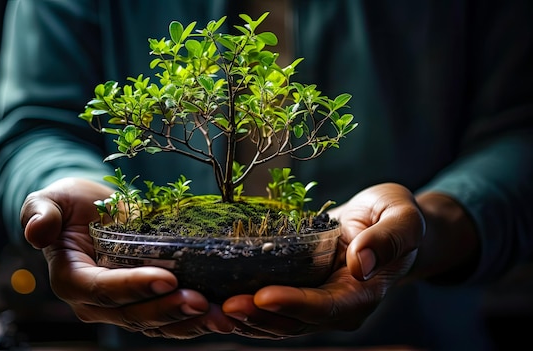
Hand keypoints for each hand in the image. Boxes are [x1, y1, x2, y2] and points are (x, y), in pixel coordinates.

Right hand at [20, 177, 235, 337]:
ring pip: (155, 323)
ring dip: (188, 322)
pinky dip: (193, 321)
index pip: (104, 289)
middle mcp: (96, 303)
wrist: (91, 212)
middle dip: (169, 309)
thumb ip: (39, 213)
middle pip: (133, 314)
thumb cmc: (70, 205)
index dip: (135, 286)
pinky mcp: (144, 305)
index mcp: (72, 280)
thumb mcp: (50, 200)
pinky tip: (219, 314)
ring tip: (219, 315)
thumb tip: (37, 232)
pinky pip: (168, 321)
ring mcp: (121, 309)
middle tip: (201, 301)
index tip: (168, 278)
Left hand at [222, 182, 424, 338]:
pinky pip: (267, 305)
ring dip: (243, 316)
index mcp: (362, 294)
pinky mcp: (297, 291)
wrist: (384, 223)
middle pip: (292, 321)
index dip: (293, 304)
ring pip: (274, 320)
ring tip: (210, 305)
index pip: (324, 307)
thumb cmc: (396, 217)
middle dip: (257, 316)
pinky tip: (216, 295)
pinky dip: (243, 304)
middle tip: (223, 306)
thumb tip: (361, 263)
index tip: (263, 296)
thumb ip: (389, 239)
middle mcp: (336, 307)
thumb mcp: (403, 217)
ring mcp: (314, 302)